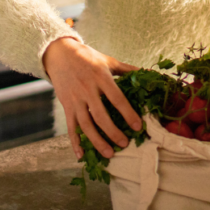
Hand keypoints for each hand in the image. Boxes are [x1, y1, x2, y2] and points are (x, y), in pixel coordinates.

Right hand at [42, 37, 141, 159]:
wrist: (60, 54)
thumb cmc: (88, 58)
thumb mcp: (108, 61)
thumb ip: (127, 69)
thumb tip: (149, 74)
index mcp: (101, 77)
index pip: (116, 98)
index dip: (128, 113)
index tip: (138, 127)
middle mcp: (87, 89)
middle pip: (100, 115)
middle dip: (113, 132)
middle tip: (125, 144)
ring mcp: (75, 99)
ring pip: (85, 124)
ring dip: (97, 141)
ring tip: (109, 154)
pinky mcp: (66, 106)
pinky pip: (70, 127)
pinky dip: (75, 142)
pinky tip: (81, 155)